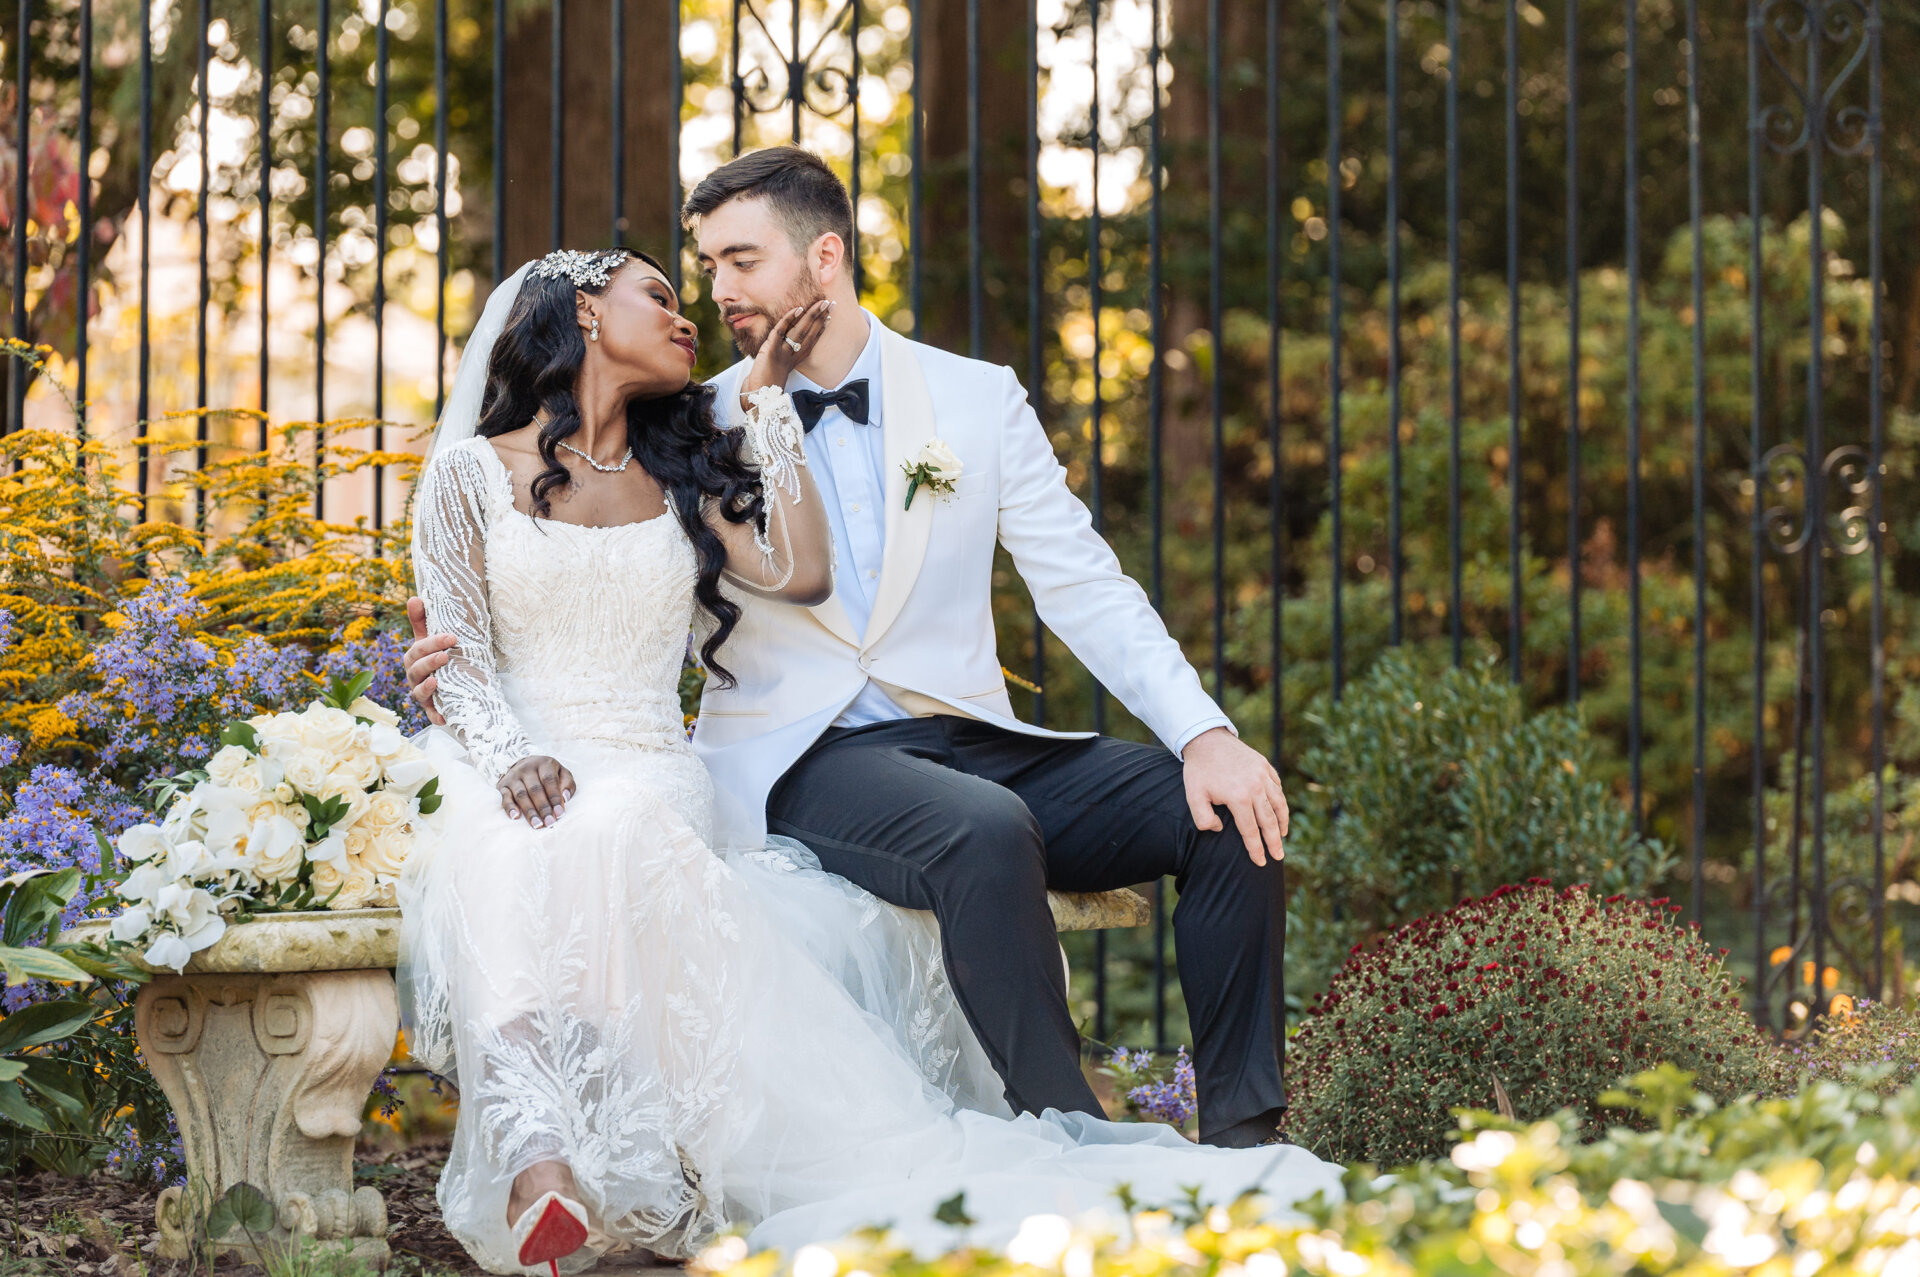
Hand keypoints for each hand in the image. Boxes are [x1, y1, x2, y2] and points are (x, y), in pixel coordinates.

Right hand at [404, 597, 453, 727]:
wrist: (453, 684)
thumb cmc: (440, 658)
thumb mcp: (431, 640)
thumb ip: (422, 621)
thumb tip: (416, 598)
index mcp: (414, 659)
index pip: (418, 649)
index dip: (432, 643)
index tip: (452, 637)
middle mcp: (414, 677)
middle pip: (416, 670)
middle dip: (430, 661)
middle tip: (446, 654)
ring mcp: (422, 695)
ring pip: (419, 692)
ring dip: (427, 687)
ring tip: (436, 681)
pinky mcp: (432, 711)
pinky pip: (431, 715)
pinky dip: (436, 717)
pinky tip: (443, 717)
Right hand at [498, 755, 574, 827]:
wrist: (525, 764)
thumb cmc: (548, 774)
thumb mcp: (562, 773)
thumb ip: (567, 784)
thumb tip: (565, 798)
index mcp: (544, 764)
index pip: (549, 781)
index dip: (555, 798)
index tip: (559, 813)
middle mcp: (527, 768)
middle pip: (535, 789)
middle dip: (543, 808)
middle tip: (549, 822)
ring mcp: (513, 776)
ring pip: (521, 795)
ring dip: (529, 811)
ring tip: (537, 825)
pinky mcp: (503, 785)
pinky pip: (505, 797)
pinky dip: (510, 807)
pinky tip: (515, 817)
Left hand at [740, 300, 834, 402]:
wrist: (759, 395)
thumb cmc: (766, 383)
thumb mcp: (776, 367)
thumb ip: (780, 355)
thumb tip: (779, 344)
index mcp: (796, 359)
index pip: (811, 340)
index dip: (821, 328)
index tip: (829, 318)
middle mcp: (792, 354)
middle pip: (810, 333)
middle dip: (821, 318)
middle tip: (831, 304)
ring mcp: (783, 352)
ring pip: (800, 330)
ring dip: (812, 315)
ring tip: (821, 303)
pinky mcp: (772, 349)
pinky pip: (781, 330)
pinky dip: (789, 319)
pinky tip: (798, 309)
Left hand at [1181, 727, 1289, 866]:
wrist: (1206, 739)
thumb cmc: (1199, 770)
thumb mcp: (1193, 796)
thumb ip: (1203, 819)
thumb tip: (1220, 829)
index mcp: (1238, 797)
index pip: (1250, 830)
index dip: (1255, 848)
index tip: (1261, 862)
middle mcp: (1255, 787)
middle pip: (1269, 821)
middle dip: (1274, 842)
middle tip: (1278, 857)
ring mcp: (1263, 775)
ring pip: (1278, 804)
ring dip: (1282, 822)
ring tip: (1282, 836)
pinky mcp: (1265, 765)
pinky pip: (1277, 787)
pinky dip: (1280, 801)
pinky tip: (1279, 810)